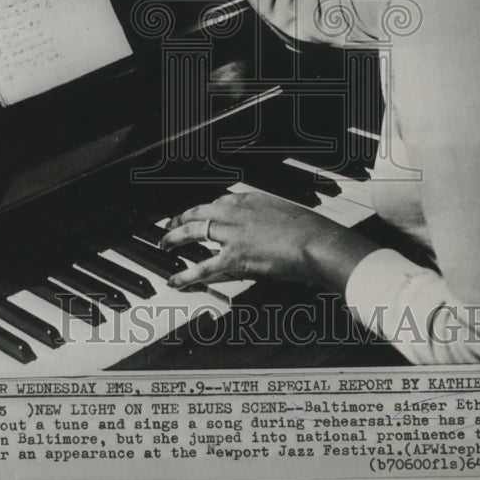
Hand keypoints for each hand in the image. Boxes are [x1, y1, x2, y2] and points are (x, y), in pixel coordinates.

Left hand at [160, 189, 379, 291]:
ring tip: (164, 245)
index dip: (203, 210)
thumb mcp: (284, 214)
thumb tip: (262, 230)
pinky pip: (202, 266)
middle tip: (170, 225)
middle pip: (198, 212)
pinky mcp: (234, 257)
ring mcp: (232, 234)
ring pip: (193, 232)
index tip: (197, 214)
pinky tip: (174, 279)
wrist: (315, 241)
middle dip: (180, 218)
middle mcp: (235, 212)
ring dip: (175, 238)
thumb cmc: (308, 230)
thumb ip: (266, 219)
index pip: (217, 202)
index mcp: (248, 200)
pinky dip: (185, 274)